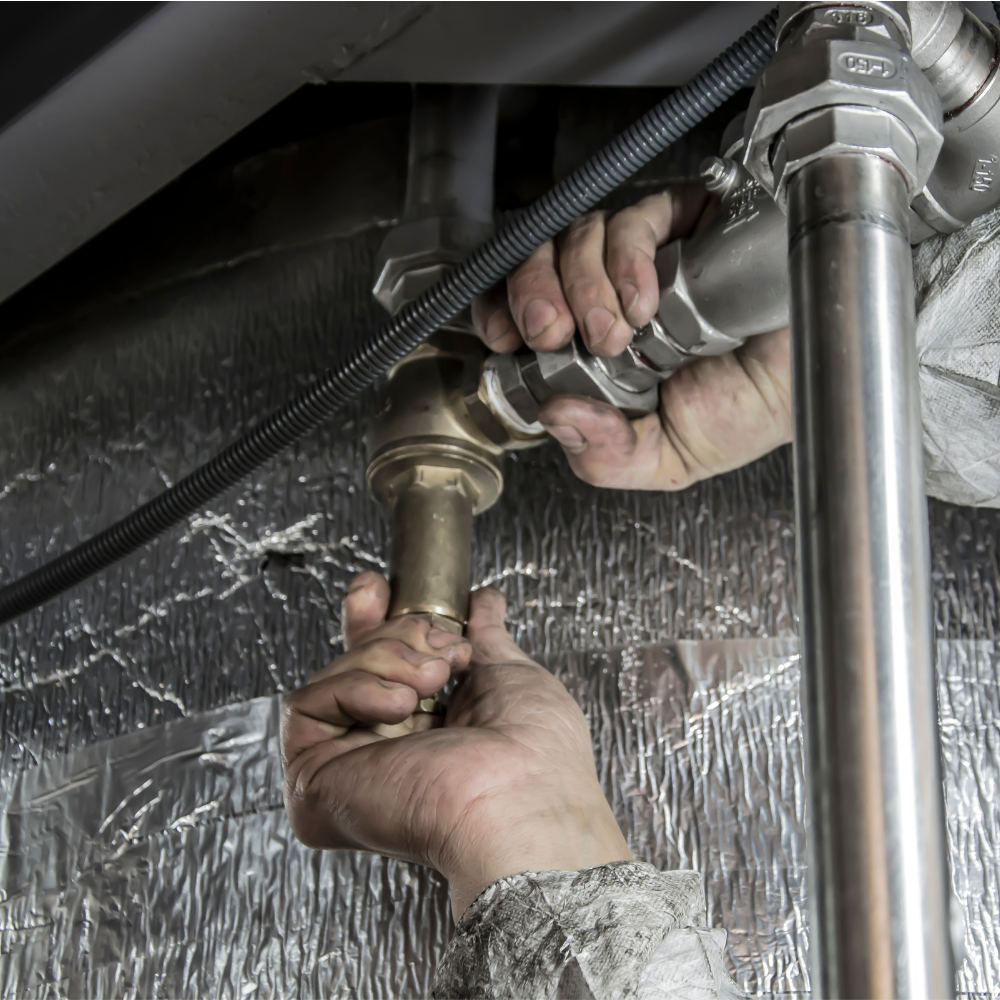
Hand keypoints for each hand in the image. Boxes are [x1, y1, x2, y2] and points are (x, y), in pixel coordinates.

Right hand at [281, 571, 631, 919]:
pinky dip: (354, 687)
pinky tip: (398, 705)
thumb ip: (486, 638)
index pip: (381, 668)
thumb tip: (484, 602)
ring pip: (335, 674)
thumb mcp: (511, 676)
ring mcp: (347, 768)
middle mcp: (384, 752)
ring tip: (431, 684)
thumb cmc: (536, 758)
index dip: (375, 621)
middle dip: (392, 631)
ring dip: (388, 659)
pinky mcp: (315, 782)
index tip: (381, 587)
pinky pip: (307, 704)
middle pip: (354, 662)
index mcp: (427, 734)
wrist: (522, 800)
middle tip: (437, 648)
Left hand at [472, 188, 791, 490]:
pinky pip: (634, 218)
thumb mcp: (669, 458)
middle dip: (532, 296)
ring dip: (583, 284)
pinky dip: (628, 257)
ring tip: (617, 331)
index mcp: (596, 349)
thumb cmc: (754, 409)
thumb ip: (608, 455)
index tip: (504, 335)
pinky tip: (647, 297)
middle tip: (552, 332)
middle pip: (539, 263)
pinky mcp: (684, 222)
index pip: (526, 312)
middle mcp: (612, 297)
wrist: (823, 375)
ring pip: (578, 237)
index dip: (503, 311)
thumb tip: (557, 418)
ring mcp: (645, 258)